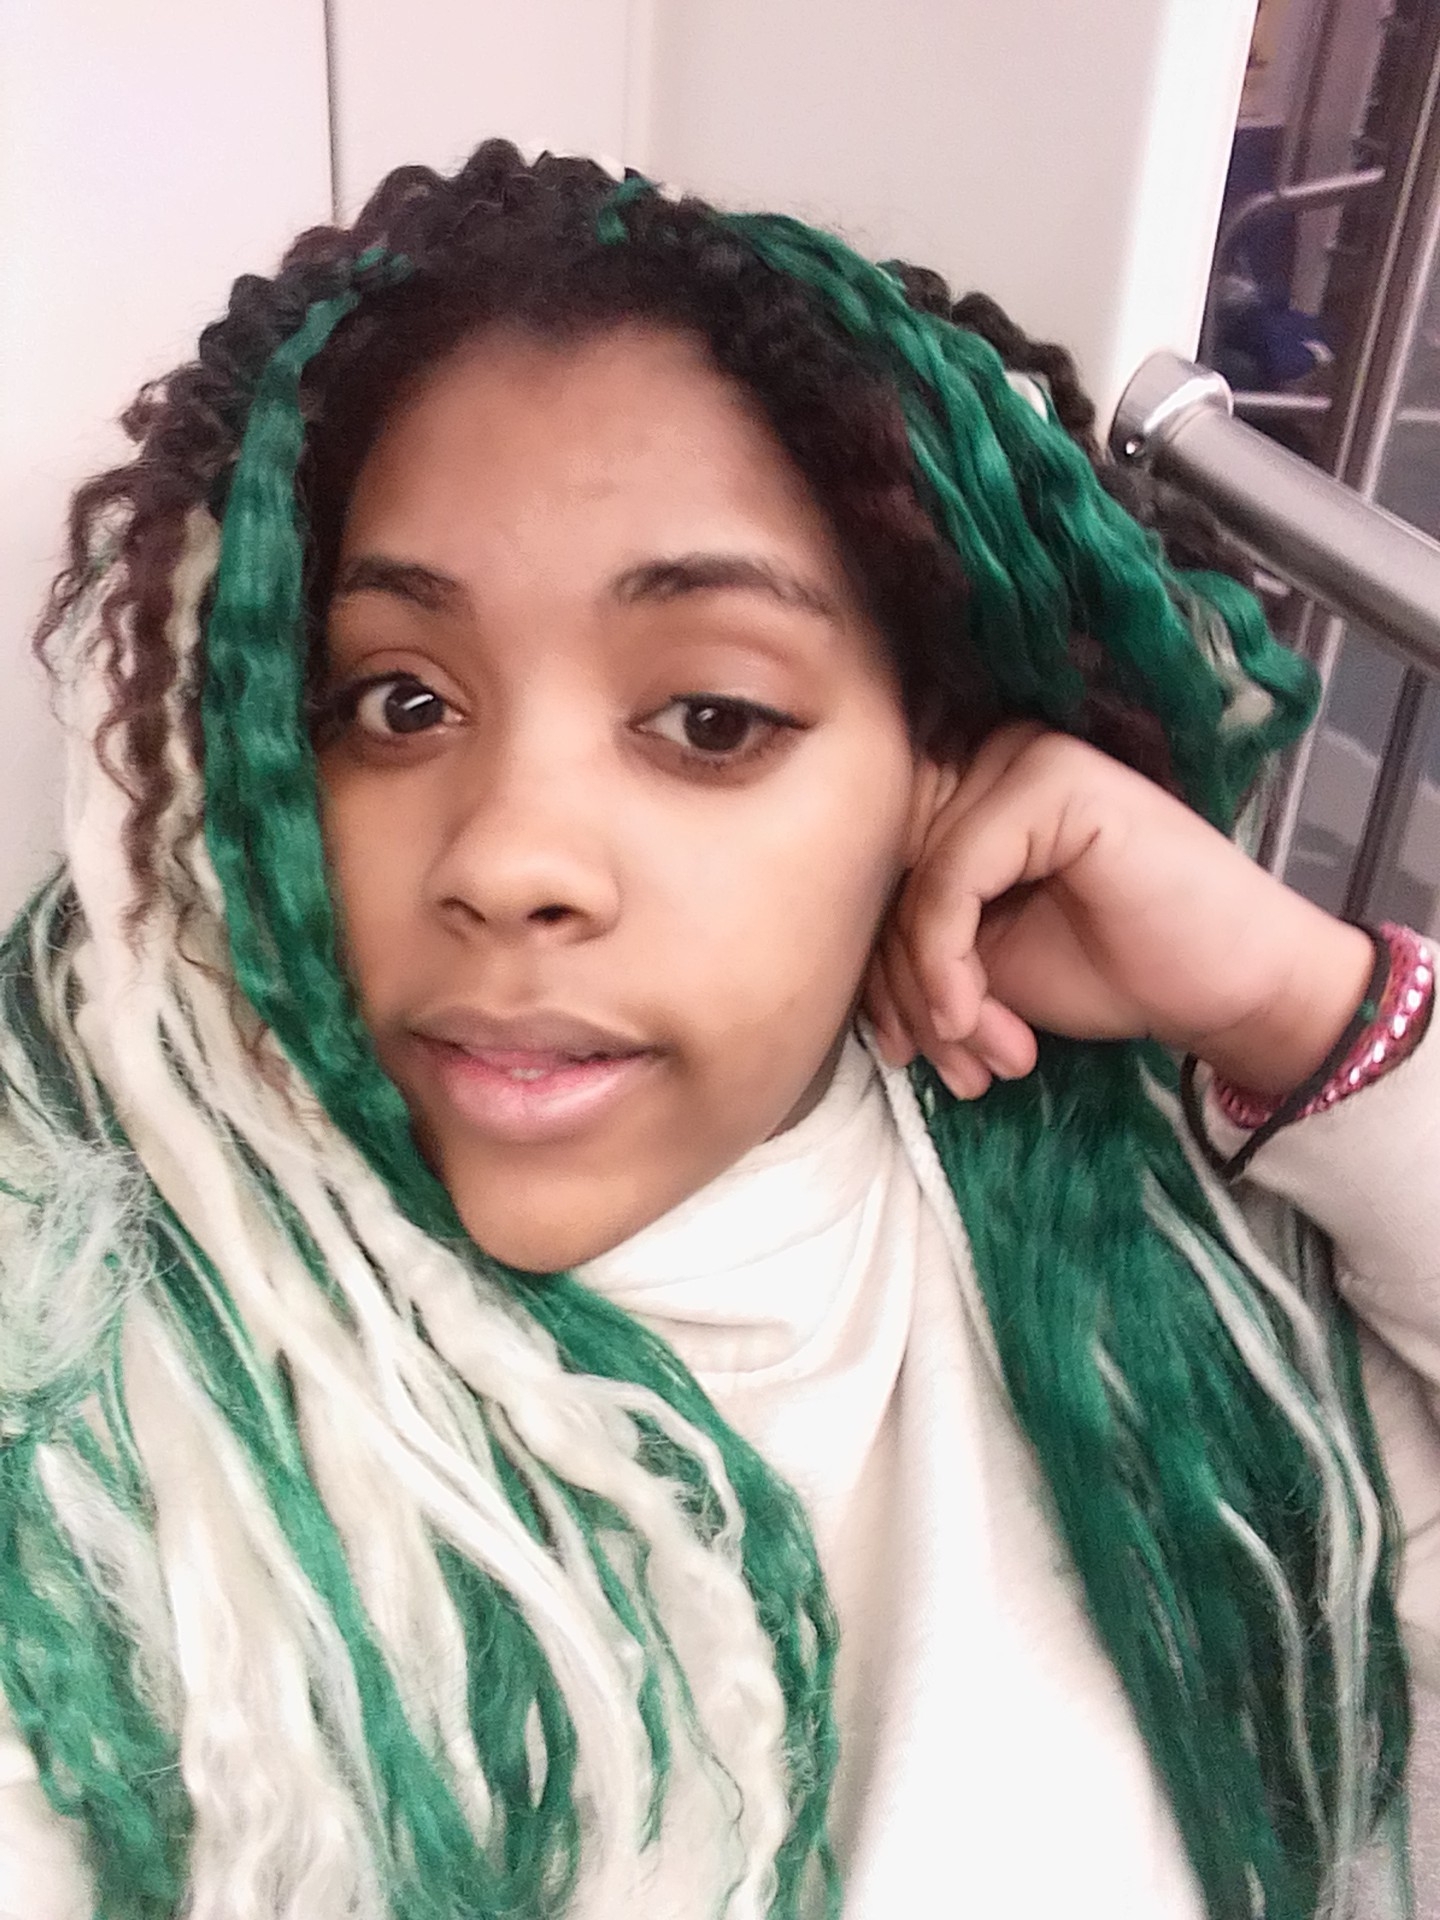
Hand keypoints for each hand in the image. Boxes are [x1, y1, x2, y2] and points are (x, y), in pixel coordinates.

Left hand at [864, 722, 1374, 1100]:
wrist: (1232, 989)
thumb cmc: (1116, 969)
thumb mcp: (986, 959)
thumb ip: (913, 936)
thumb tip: (819, 956)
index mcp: (964, 792)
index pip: (872, 875)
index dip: (877, 973)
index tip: (905, 1052)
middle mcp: (984, 757)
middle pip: (883, 880)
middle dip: (904, 994)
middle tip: (954, 1070)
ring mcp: (1021, 756)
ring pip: (910, 887)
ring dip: (934, 999)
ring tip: (987, 1060)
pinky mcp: (1052, 778)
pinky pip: (949, 881)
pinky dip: (948, 966)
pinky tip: (979, 1024)